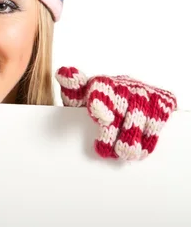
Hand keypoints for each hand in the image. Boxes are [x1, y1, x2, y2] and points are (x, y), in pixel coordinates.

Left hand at [55, 66, 176, 160]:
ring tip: (123, 154)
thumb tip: (63, 73)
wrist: (125, 95)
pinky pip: (157, 123)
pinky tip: (141, 150)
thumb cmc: (96, 100)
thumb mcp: (79, 96)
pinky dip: (149, 140)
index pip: (101, 93)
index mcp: (102, 84)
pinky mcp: (162, 102)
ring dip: (132, 141)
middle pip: (121, 112)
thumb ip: (71, 88)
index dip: (101, 104)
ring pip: (140, 120)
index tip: (100, 116)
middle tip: (105, 151)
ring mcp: (144, 93)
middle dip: (113, 134)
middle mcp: (125, 86)